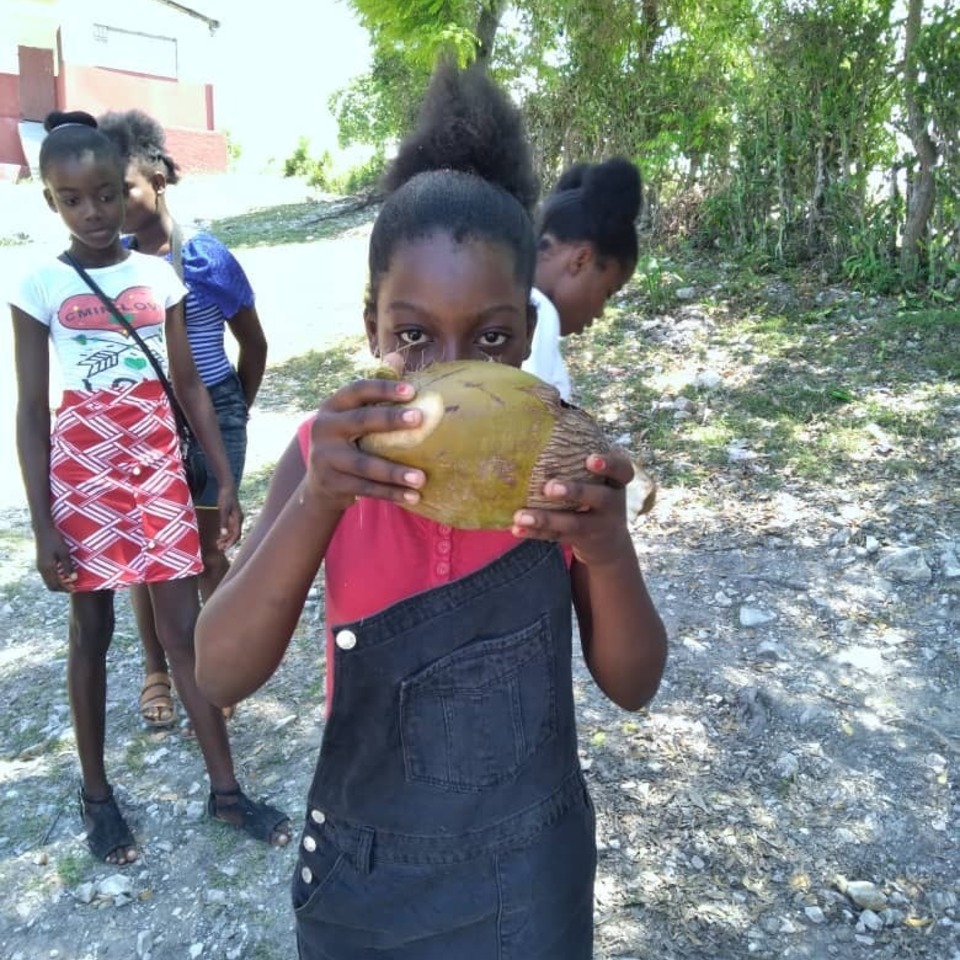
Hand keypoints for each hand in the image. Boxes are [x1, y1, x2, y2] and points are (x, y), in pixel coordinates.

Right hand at [36, 526, 76, 592]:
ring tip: (69, 581)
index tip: (75, 589)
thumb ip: (68, 566)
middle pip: (51, 586)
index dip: (65, 589)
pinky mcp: (40, 563)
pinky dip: (55, 578)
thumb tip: (73, 579)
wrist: (43, 531)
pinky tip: (63, 574)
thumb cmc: (55, 540)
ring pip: (48, 581)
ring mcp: (40, 567)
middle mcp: (42, 570)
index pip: (56, 585)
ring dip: (58, 583)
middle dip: (62, 588)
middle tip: (73, 587)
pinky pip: (47, 576)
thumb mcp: (64, 553)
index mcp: (48, 568)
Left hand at [216, 485, 243, 549]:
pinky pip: (230, 529)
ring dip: (226, 540)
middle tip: (220, 549)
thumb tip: (223, 534)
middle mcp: (239, 520)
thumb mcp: (223, 509)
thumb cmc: (225, 497)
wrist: (227, 488)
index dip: (231, 542)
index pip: (237, 534)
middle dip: (228, 543)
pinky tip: (219, 538)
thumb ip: (224, 522)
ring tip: (218, 545)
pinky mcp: (232, 518)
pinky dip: (225, 535)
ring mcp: (236, 519)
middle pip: (236, 535)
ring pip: (233, 533)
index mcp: (238, 519)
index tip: (225, 548)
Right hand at [303, 356, 425, 509]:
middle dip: (390, 420)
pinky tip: (414, 496)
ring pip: (365, 465)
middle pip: (360, 422)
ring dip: (395, 472)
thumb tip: (396, 355)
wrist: (321, 483)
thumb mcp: (355, 414)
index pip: (356, 390)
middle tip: (420, 420)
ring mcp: (325, 458)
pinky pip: (366, 489)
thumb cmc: (349, 439)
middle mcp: (324, 428)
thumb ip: (376, 390)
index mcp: (332, 406)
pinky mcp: (332, 484)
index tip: (412, 390)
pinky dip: (391, 493)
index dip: (383, 388)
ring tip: (421, 478)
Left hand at [511, 450, 634, 567]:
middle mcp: (612, 504)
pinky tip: (516, 529)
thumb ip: (581, 458)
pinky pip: (557, 536)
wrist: (609, 543)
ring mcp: (599, 525)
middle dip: (575, 491)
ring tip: (520, 516)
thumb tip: (547, 413)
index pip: (623, 470)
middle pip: (598, 497)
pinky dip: (535, 533)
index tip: (590, 460)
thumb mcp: (600, 479)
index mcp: (617, 482)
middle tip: (549, 487)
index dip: (609, 465)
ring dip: (545, 518)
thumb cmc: (596, 495)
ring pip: (573, 523)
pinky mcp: (581, 540)